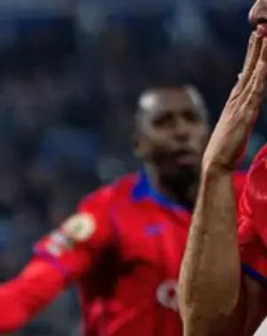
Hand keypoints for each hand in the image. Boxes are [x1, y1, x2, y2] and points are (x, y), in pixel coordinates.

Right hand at [203, 27, 266, 173]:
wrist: (216, 163)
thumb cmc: (225, 147)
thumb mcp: (232, 124)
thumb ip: (237, 107)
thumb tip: (239, 93)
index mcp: (234, 102)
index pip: (244, 74)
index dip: (250, 56)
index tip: (255, 38)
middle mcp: (236, 101)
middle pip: (247, 70)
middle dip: (254, 50)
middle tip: (258, 30)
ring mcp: (240, 107)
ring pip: (252, 77)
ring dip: (258, 57)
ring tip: (263, 39)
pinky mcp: (244, 115)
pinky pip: (254, 92)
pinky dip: (259, 77)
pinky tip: (262, 65)